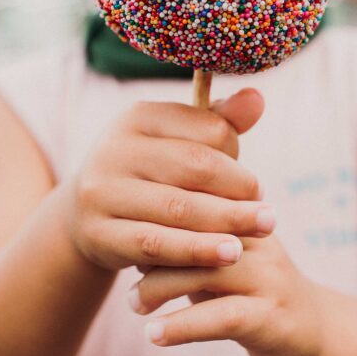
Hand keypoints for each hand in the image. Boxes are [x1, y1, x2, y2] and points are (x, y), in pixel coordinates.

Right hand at [66, 89, 274, 270]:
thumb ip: (219, 124)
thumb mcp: (179, 144)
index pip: (207, 130)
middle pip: (196, 168)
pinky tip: (230, 256)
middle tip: (270, 215)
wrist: (86, 218)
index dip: (238, 156)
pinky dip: (197, 252)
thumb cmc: (150, 175)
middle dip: (240, 192)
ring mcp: (101, 191)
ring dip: (227, 223)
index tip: (254, 185)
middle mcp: (115, 148)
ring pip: (179, 209)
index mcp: (139, 116)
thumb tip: (257, 99)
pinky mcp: (98, 233)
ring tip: (262, 232)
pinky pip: (157, 245)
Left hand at [128, 233, 324, 355]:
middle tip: (122, 272)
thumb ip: (189, 242)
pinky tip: (155, 335)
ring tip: (133, 305)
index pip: (198, 202)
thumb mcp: (225, 258)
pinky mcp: (273, 319)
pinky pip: (222, 317)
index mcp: (247, 219)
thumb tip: (130, 235)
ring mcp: (270, 279)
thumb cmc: (253, 289)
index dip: (157, 214)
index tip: (125, 230)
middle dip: (154, 250)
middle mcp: (261, 242)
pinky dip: (183, 326)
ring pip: (207, 270)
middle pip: (199, 231)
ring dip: (160, 288)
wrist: (315, 330)